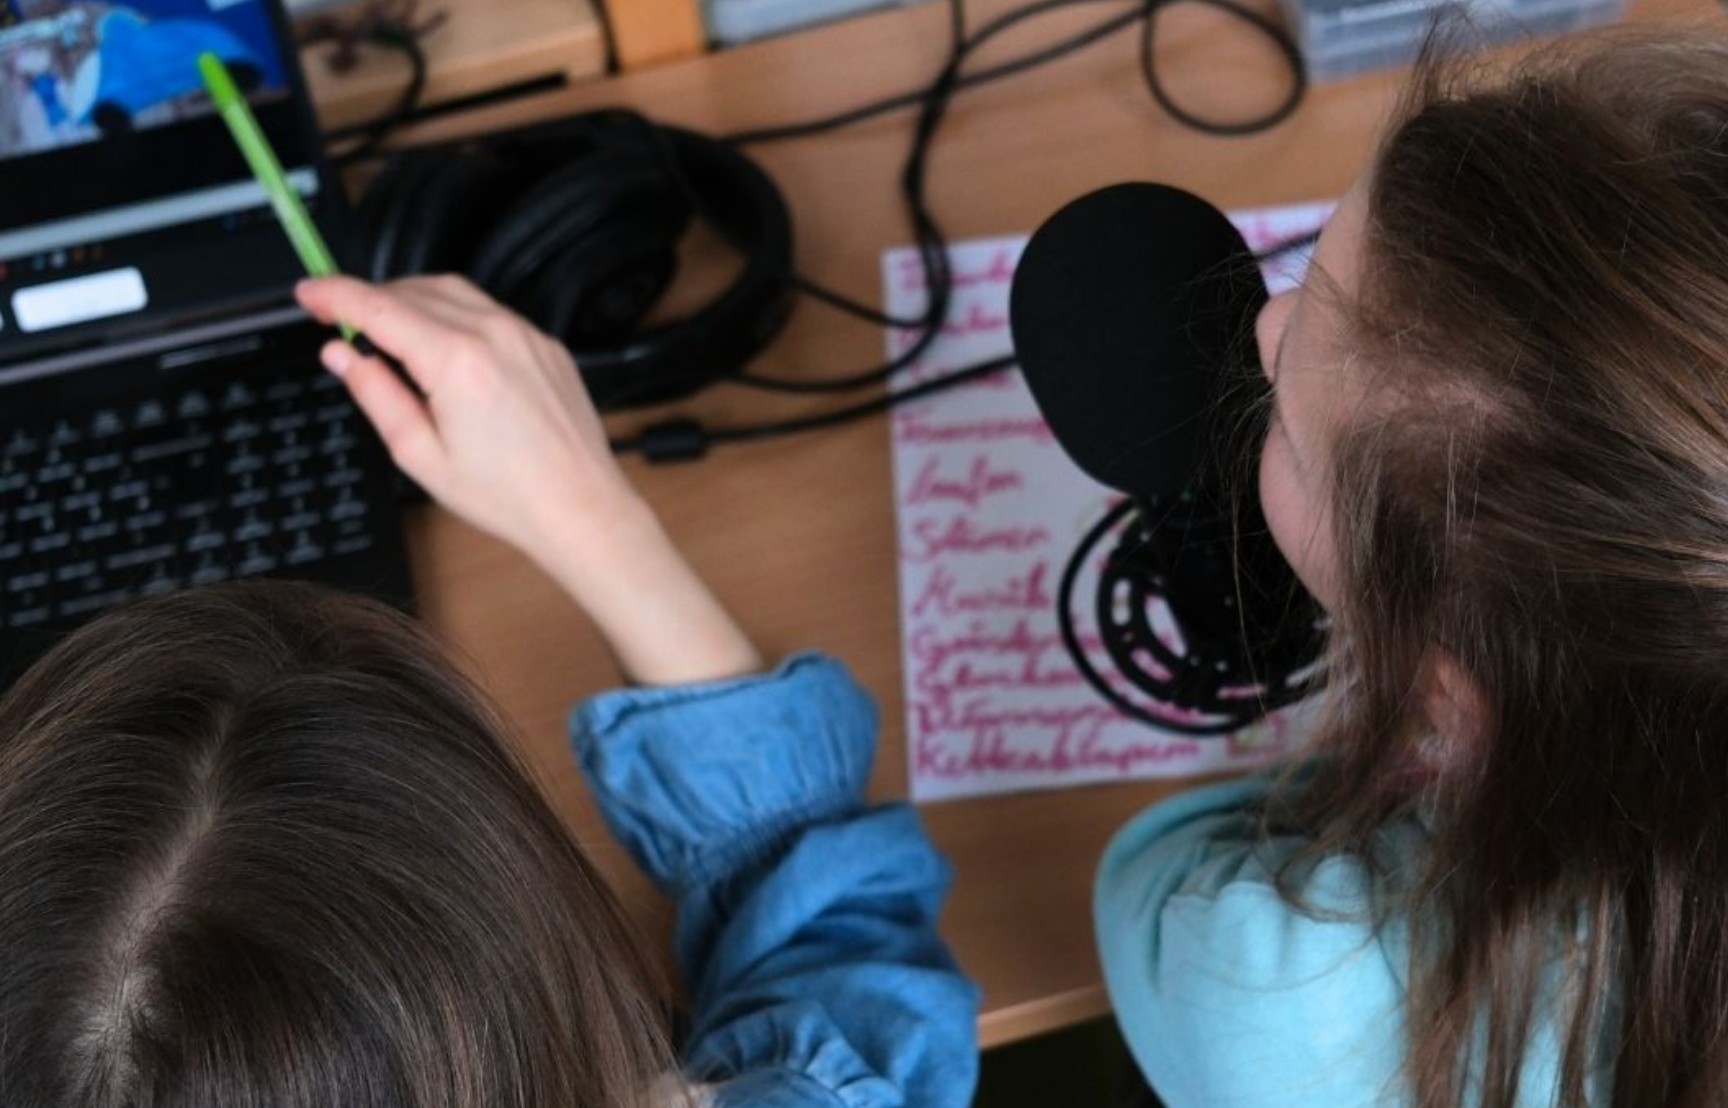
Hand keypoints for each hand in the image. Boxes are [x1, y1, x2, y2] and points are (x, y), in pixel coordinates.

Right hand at [295, 275, 761, 684]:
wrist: (581, 508)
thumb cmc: (508, 495)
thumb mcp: (420, 454)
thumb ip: (375, 395)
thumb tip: (341, 355)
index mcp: (457, 360)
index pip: (378, 306)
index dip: (334, 294)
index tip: (308, 293)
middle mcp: (495, 334)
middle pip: (412, 289)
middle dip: (369, 298)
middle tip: (339, 321)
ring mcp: (526, 334)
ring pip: (452, 291)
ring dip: (410, 299)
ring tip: (386, 333)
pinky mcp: (546, 344)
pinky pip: (488, 310)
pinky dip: (453, 314)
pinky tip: (440, 346)